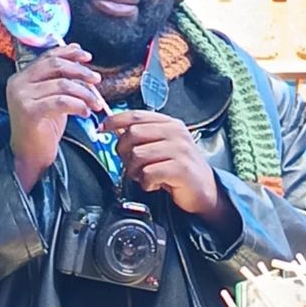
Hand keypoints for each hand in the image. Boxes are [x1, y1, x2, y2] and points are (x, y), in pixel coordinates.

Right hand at [7, 44, 101, 191]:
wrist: (30, 155)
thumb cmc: (42, 128)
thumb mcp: (52, 97)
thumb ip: (60, 78)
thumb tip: (78, 58)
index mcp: (22, 76)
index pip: (48, 56)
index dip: (69, 53)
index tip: (87, 57)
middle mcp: (18, 83)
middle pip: (55, 65)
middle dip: (80, 71)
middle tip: (96, 80)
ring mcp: (21, 96)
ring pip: (62, 84)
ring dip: (84, 93)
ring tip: (95, 103)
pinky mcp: (29, 111)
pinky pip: (61, 101)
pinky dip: (78, 105)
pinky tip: (85, 112)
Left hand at [99, 110, 237, 230]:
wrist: (205, 191)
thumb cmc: (178, 168)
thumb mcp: (161, 146)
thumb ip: (142, 136)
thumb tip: (113, 129)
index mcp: (169, 123)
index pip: (136, 115)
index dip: (114, 121)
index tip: (101, 129)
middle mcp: (176, 133)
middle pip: (133, 134)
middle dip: (124, 152)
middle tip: (132, 165)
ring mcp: (180, 150)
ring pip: (138, 155)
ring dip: (135, 171)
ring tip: (145, 176)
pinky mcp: (181, 169)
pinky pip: (149, 173)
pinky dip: (146, 183)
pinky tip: (154, 184)